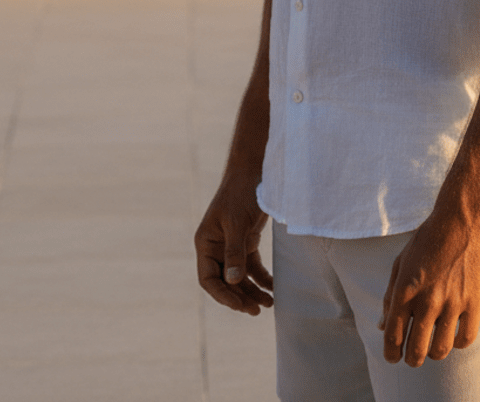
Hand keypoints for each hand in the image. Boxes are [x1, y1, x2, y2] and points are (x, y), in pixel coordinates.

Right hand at [194, 177, 273, 315]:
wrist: (255, 169)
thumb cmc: (241, 192)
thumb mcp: (237, 223)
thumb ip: (235, 252)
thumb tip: (232, 283)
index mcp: (206, 243)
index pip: (209, 278)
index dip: (222, 295)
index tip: (240, 305)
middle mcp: (216, 247)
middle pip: (225, 281)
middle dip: (240, 297)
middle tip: (257, 310)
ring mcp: (231, 245)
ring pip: (240, 277)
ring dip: (252, 290)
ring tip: (269, 303)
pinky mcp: (247, 241)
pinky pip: (252, 266)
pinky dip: (261, 277)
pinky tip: (273, 287)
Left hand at [379, 209, 479, 366]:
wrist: (463, 219)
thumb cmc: (428, 238)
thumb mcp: (401, 261)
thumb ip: (389, 295)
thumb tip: (381, 326)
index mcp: (405, 289)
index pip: (392, 336)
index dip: (391, 353)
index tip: (393, 358)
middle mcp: (427, 300)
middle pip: (416, 350)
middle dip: (411, 359)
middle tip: (412, 358)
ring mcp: (452, 302)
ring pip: (441, 350)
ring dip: (434, 353)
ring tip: (433, 347)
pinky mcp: (474, 302)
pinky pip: (465, 338)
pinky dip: (458, 344)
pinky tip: (454, 335)